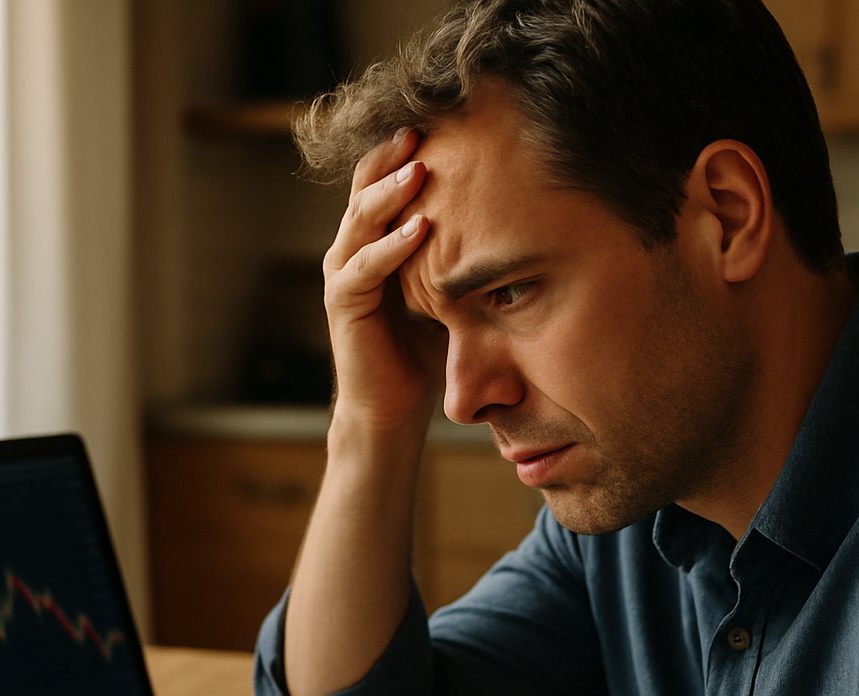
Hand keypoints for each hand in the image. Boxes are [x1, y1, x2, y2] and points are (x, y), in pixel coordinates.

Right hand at [322, 129, 439, 433]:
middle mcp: (352, 249)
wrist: (392, 408)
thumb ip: (460, 253)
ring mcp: (343, 274)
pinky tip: (420, 227)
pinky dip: (391, 245)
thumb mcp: (448, 289)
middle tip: (425, 126)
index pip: (385, 182)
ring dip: (390, 191)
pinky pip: (364, 265)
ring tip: (420, 166)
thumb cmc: (425, 350)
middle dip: (394, 155)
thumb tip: (516, 217)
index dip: (406, 152)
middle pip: (366, 186)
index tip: (444, 124)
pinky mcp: (342, 304)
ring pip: (360, 218)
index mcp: (376, 240)